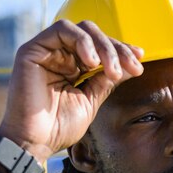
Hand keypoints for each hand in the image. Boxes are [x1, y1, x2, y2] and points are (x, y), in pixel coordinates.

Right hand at [0, 20, 143, 163]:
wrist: (36, 143)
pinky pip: (61, 30)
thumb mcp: (92, 100)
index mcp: (73, 67)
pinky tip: (91, 61)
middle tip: (131, 67)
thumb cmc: (60, 127)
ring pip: (82, 30)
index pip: (101, 48)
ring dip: (103, 46)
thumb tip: (131, 65)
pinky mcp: (32, 50)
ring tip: (111, 69)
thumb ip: (107, 80)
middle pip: (94, 35)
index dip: (121, 51)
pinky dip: (82, 41)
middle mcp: (60, 56)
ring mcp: (46, 51)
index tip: (140, 60)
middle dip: (117, 49)